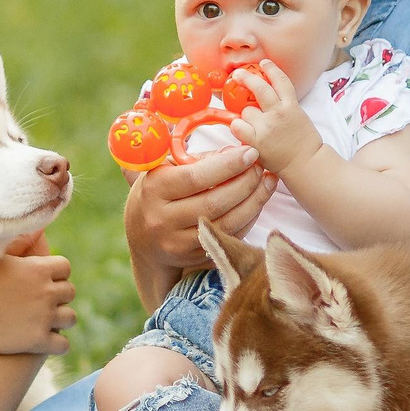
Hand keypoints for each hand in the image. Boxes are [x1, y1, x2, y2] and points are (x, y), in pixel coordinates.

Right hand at [0, 247, 74, 355]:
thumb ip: (19, 244)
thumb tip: (37, 231)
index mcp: (38, 269)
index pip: (64, 267)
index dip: (55, 274)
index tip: (45, 279)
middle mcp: (46, 292)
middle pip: (70, 292)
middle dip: (60, 296)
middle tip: (44, 301)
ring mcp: (44, 317)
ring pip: (70, 318)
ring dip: (61, 319)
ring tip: (48, 322)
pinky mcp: (38, 341)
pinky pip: (63, 344)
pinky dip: (57, 344)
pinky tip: (46, 342)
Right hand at [124, 146, 275, 271]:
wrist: (143, 239)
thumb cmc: (156, 194)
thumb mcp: (163, 169)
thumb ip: (194, 159)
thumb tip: (234, 152)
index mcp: (153, 190)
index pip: (196, 178)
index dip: (228, 165)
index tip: (250, 152)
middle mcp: (163, 220)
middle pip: (215, 202)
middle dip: (245, 181)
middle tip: (260, 165)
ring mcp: (179, 243)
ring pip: (228, 223)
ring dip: (254, 201)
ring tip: (266, 181)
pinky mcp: (195, 258)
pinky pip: (230, 237)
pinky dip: (249, 218)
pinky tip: (257, 201)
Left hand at [227, 59, 322, 174]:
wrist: (306, 164)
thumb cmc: (303, 144)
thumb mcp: (299, 117)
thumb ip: (285, 106)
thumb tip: (268, 97)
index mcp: (292, 106)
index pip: (281, 81)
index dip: (271, 69)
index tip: (263, 62)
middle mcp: (279, 113)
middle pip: (259, 88)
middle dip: (246, 78)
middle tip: (237, 74)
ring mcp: (267, 127)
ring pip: (246, 110)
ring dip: (246, 116)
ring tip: (254, 127)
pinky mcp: (256, 141)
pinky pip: (238, 126)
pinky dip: (238, 127)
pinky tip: (244, 132)